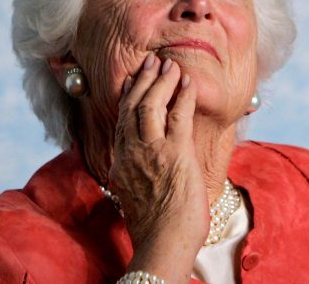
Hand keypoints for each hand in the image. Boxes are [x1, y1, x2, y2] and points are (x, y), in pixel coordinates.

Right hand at [109, 52, 208, 282]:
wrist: (163, 245)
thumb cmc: (155, 229)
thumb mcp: (134, 197)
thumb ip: (134, 176)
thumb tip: (142, 170)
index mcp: (120, 163)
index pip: (122, 121)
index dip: (129, 96)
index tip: (134, 79)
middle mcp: (130, 153)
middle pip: (132, 107)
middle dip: (143, 81)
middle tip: (153, 62)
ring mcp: (151, 152)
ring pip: (150, 105)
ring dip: (161, 82)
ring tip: (170, 65)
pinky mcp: (175, 154)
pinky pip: (178, 116)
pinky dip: (183, 96)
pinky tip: (188, 83)